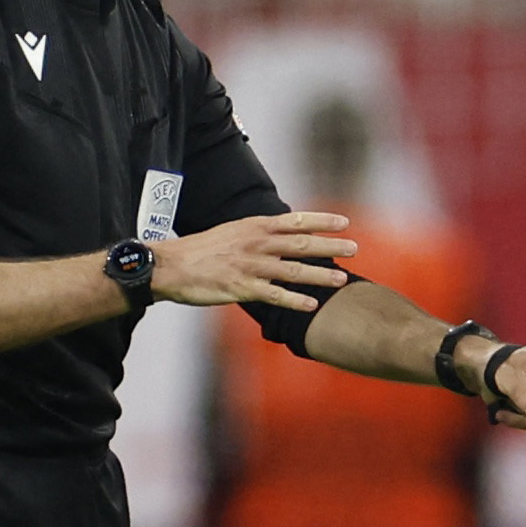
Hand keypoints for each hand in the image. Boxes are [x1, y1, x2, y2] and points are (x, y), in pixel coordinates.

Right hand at [153, 212, 354, 309]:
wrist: (171, 266)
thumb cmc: (203, 250)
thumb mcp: (234, 232)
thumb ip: (260, 234)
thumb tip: (286, 234)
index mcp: (254, 227)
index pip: (295, 221)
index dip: (321, 221)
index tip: (345, 222)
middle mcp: (256, 244)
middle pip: (301, 244)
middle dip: (330, 246)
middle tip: (354, 248)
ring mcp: (250, 266)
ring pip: (292, 271)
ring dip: (320, 275)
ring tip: (342, 280)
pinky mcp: (241, 289)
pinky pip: (274, 296)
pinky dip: (294, 301)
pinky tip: (311, 305)